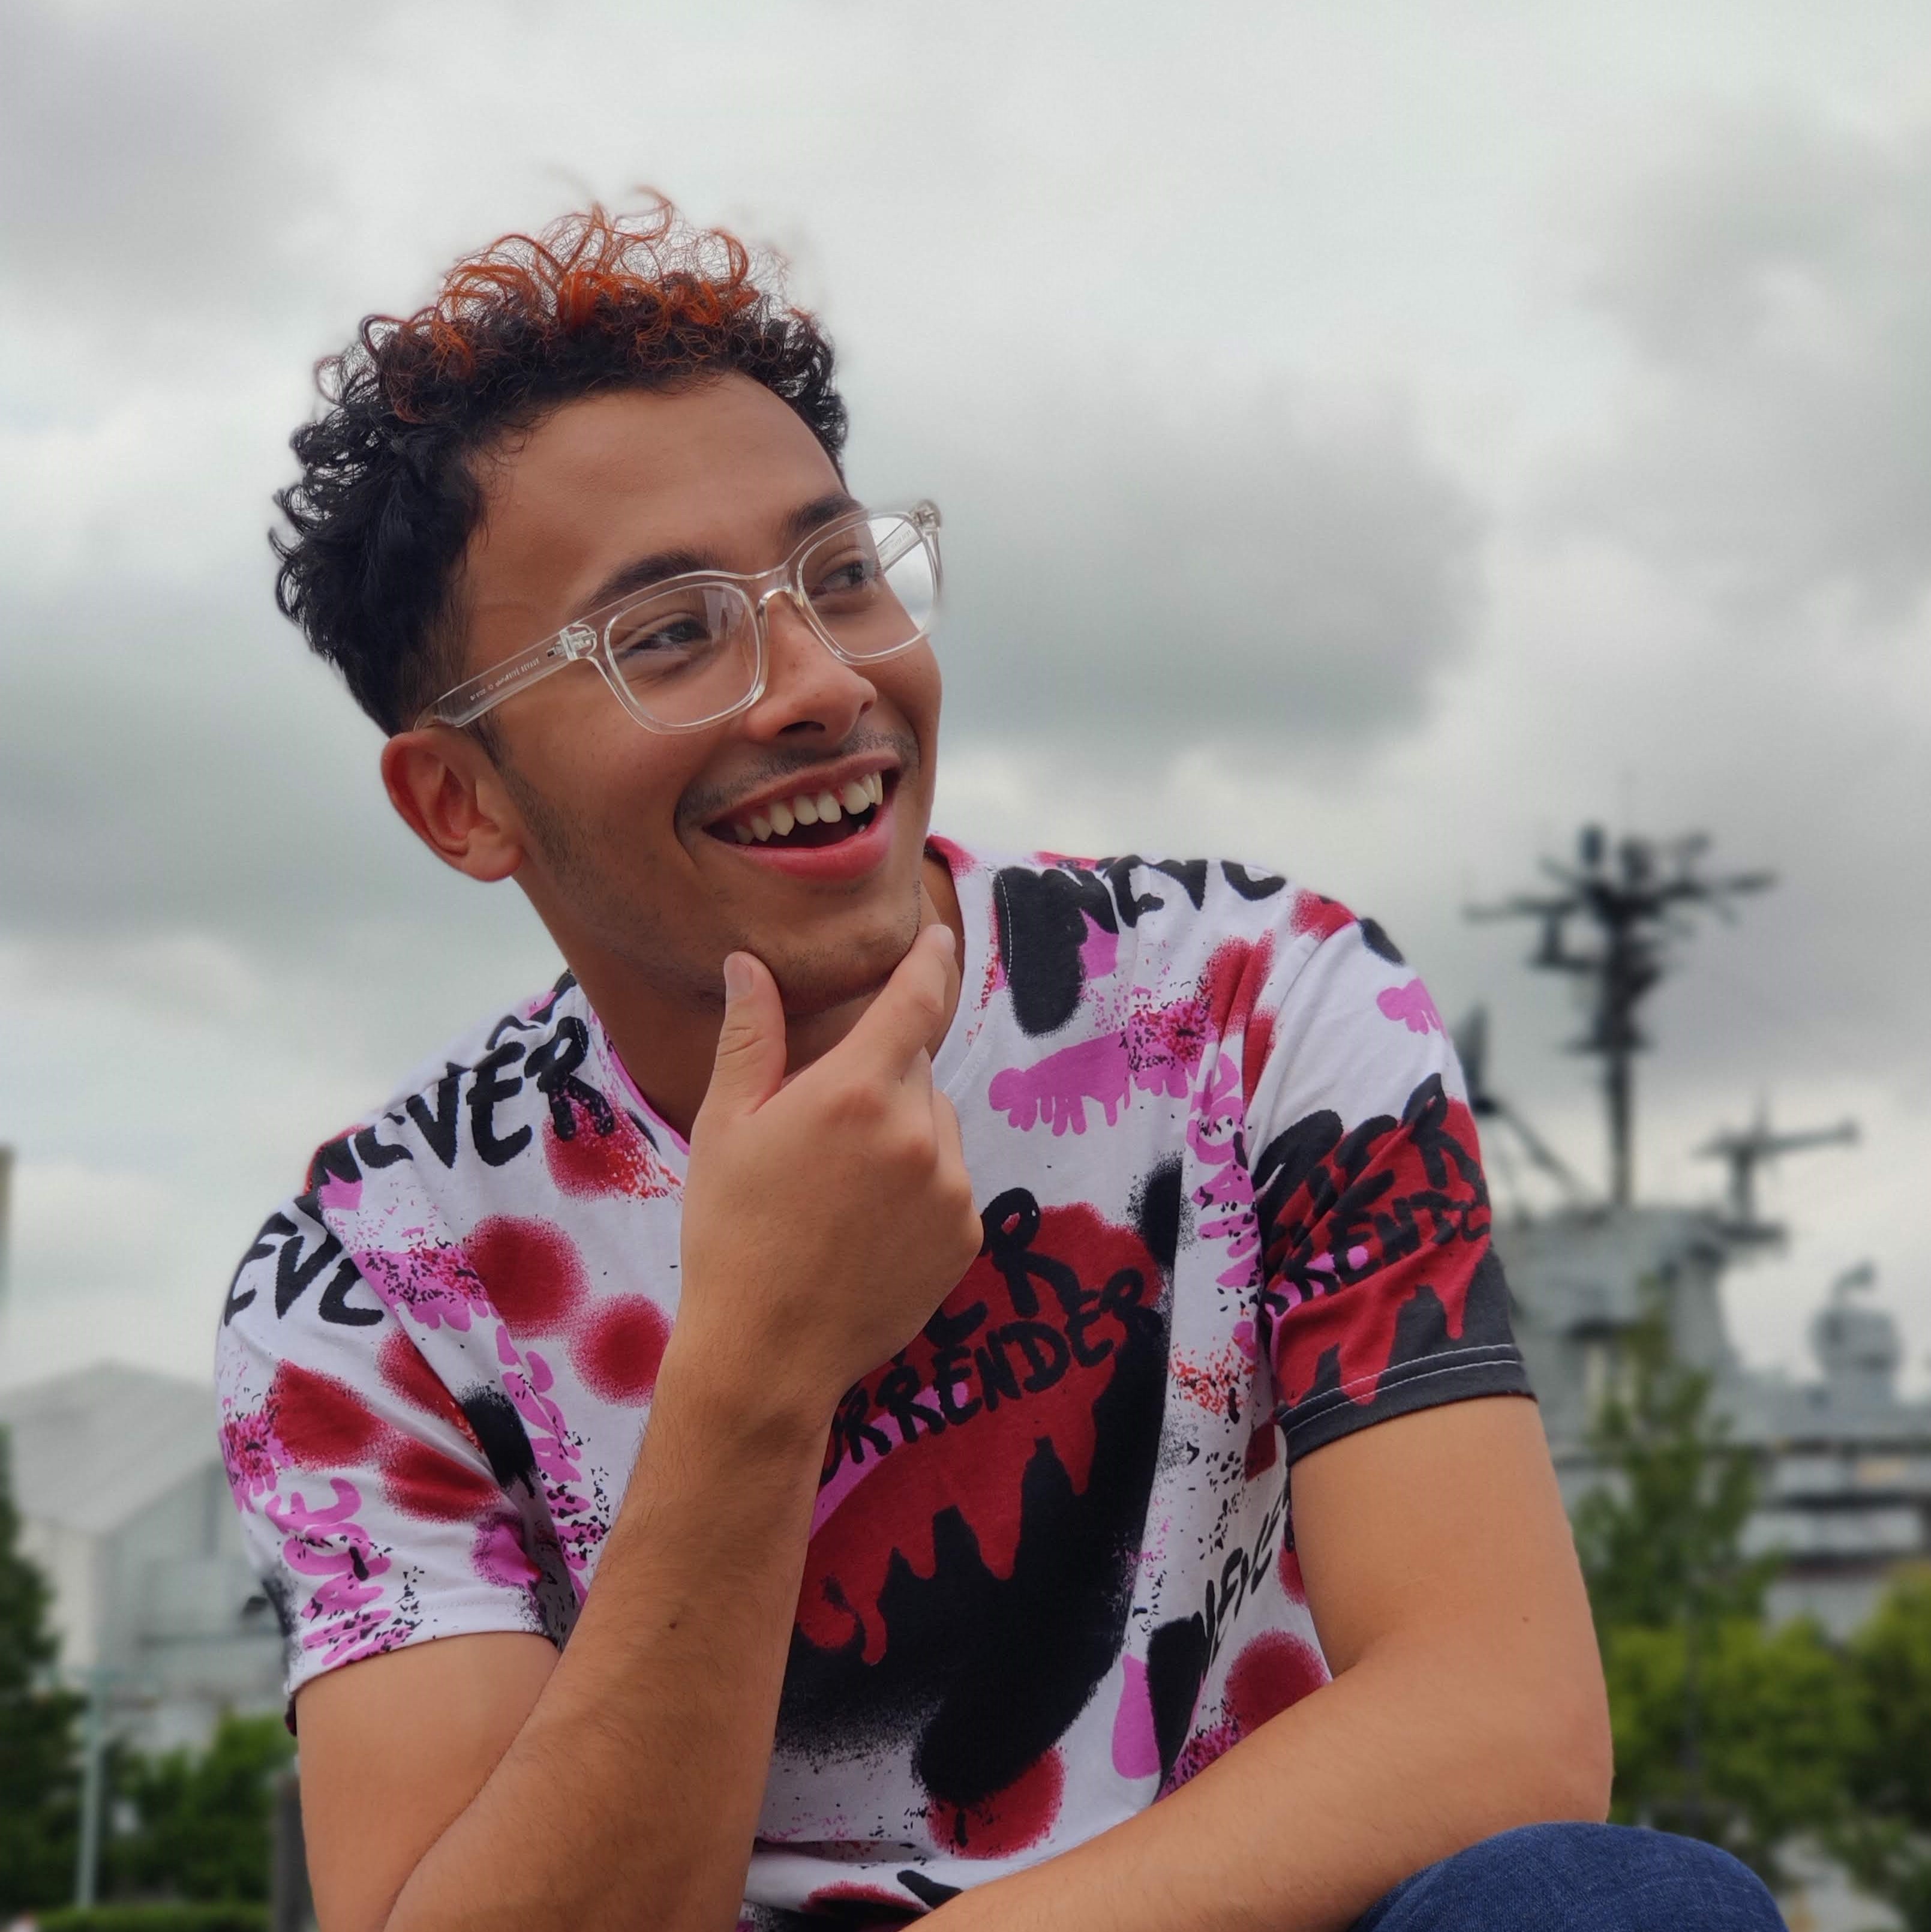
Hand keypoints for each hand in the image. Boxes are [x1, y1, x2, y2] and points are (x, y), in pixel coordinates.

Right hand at [677, 922, 982, 1423]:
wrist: (767, 1353)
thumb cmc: (732, 1233)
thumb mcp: (726, 1127)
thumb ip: (752, 1037)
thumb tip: (751, 964)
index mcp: (857, 1091)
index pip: (914, 1000)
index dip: (930, 961)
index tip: (940, 938)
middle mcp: (918, 1131)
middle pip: (913, 1071)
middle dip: (877, 1081)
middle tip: (820, 1134)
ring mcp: (950, 1187)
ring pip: (934, 1127)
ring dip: (901, 1135)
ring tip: (839, 1192)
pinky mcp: (966, 1235)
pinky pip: (948, 1182)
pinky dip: (918, 1188)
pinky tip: (865, 1228)